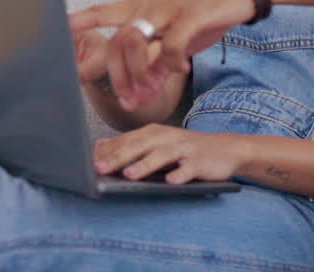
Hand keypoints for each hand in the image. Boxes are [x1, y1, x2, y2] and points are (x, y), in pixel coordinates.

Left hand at [68, 0, 254, 107]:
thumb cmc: (207, 10)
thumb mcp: (178, 35)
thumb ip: (159, 58)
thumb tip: (146, 84)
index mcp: (143, 7)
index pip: (101, 12)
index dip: (76, 23)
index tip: (55, 36)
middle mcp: (150, 6)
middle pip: (117, 42)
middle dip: (117, 76)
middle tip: (127, 101)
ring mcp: (168, 9)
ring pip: (135, 41)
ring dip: (137, 74)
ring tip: (149, 91)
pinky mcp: (191, 15)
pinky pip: (171, 44)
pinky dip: (171, 64)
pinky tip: (180, 72)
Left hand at [93, 125, 251, 183]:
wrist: (226, 149)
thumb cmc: (185, 150)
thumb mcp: (158, 143)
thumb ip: (130, 144)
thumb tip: (99, 145)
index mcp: (155, 133)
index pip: (127, 141)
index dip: (108, 151)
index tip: (87, 162)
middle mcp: (168, 138)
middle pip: (141, 145)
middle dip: (120, 156)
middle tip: (100, 168)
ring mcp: (186, 149)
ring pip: (164, 155)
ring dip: (146, 164)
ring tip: (130, 175)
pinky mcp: (201, 162)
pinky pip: (190, 168)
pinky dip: (181, 174)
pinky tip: (171, 181)